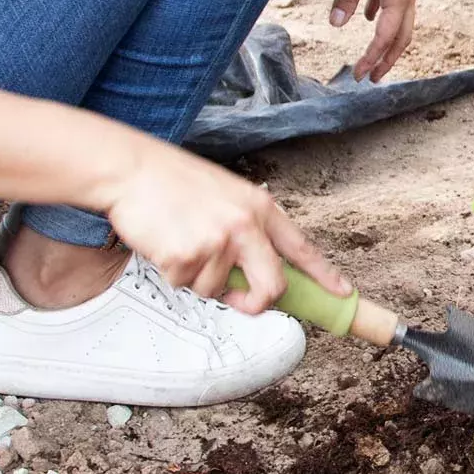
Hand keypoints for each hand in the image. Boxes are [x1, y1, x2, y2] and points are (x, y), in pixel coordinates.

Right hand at [102, 143, 349, 314]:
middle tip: (241, 300)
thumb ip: (247, 228)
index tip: (343, 294)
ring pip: (217, 290)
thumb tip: (255, 270)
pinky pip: (185, 284)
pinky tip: (165, 242)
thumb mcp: (226, 194)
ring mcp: (217, 242)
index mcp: (260, 208)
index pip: (301, 248)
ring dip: (197, 277)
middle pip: (272, 286)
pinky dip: (172, 272)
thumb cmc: (173, 181)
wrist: (130, 170)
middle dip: (257, 303)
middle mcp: (246, 225)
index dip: (324, 275)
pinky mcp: (187, 256)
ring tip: (182, 240)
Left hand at [332, 0, 423, 81]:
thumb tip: (336, 24)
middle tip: (370, 78)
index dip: (371, 57)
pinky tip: (365, 18)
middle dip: (387, 59)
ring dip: (387, 42)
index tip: (357, 74)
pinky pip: (393, 3)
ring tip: (373, 57)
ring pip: (400, 22)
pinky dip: (381, 16)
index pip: (385, 36)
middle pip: (401, 36)